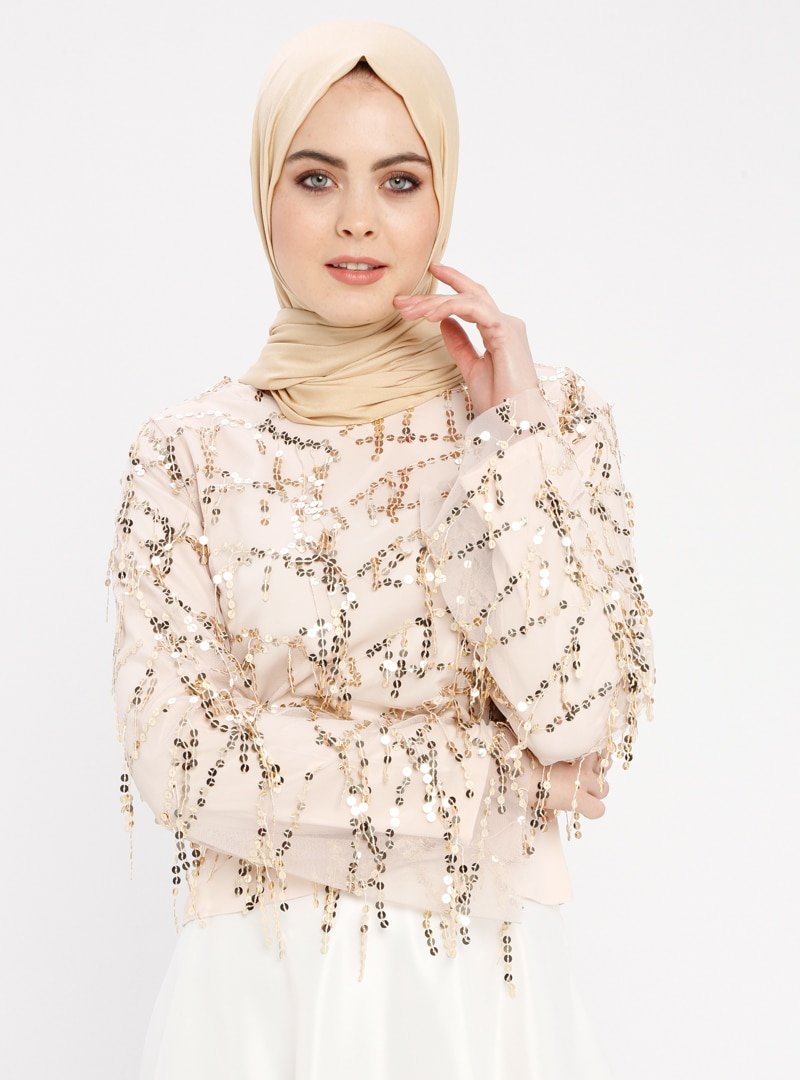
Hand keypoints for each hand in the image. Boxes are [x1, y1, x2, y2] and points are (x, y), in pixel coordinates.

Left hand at [393, 262, 539, 415]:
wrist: (513, 421)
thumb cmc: (499, 401)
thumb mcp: (470, 368)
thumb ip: (460, 344)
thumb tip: (444, 323)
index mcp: (498, 331)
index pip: (472, 300)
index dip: (453, 284)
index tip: (430, 275)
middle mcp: (505, 323)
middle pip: (467, 296)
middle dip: (434, 294)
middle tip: (402, 300)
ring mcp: (507, 325)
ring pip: (468, 300)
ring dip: (435, 303)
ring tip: (410, 311)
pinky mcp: (505, 331)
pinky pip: (474, 309)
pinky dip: (450, 308)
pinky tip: (430, 315)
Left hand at [524, 751, 610, 820]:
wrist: (516, 762)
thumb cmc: (524, 787)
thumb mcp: (538, 805)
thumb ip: (550, 812)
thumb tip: (550, 815)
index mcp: (575, 798)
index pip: (598, 810)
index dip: (590, 807)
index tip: (580, 804)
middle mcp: (583, 779)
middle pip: (603, 789)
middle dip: (593, 788)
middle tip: (577, 784)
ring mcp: (582, 761)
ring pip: (604, 768)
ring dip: (595, 768)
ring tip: (583, 765)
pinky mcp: (577, 745)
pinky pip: (597, 747)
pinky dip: (594, 748)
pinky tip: (585, 748)